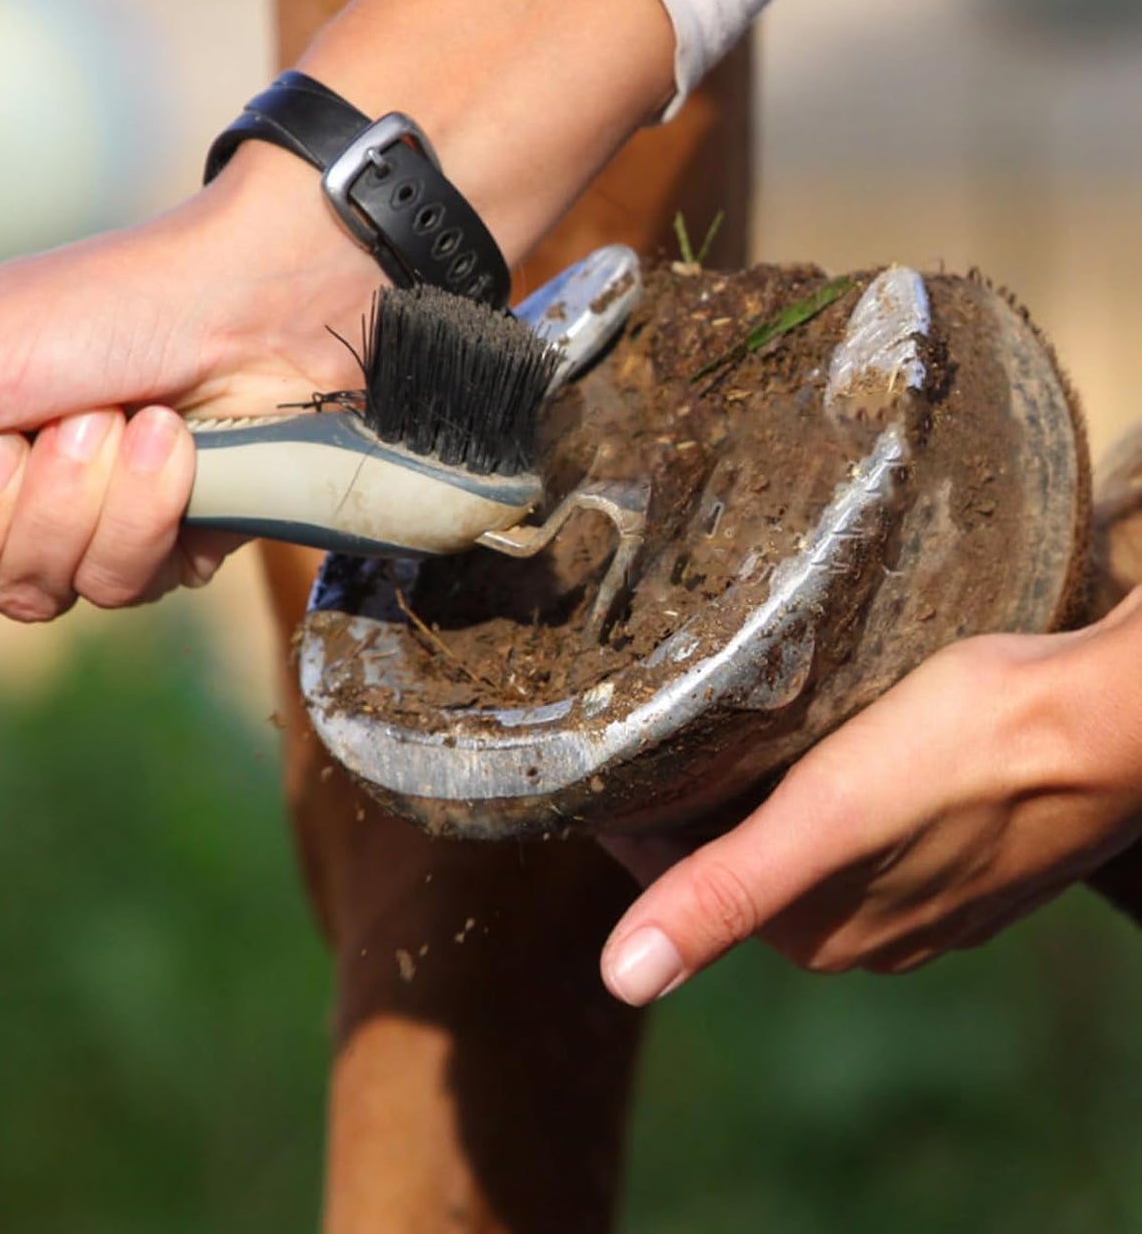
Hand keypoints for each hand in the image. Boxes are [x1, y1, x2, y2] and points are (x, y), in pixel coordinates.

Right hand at [0, 146, 385, 622]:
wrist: (247, 301)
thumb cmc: (90, 310)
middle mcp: (0, 502)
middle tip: (34, 429)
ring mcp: (83, 532)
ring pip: (42, 594)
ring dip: (81, 500)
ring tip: (119, 418)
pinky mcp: (160, 552)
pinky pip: (126, 587)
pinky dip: (147, 510)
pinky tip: (172, 445)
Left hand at [599, 589, 1141, 1003]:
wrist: (1109, 718)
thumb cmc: (965, 752)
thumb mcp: (823, 818)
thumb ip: (724, 893)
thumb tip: (623, 981)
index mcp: (819, 935)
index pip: (683, 878)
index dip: (636, 818)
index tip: (608, 756)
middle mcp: (868, 931)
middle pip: (737, 862)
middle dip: (689, 807)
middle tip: (653, 726)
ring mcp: (923, 892)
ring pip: (798, 843)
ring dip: (752, 794)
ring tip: (718, 724)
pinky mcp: (964, 847)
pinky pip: (860, 826)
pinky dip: (819, 788)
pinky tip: (817, 739)